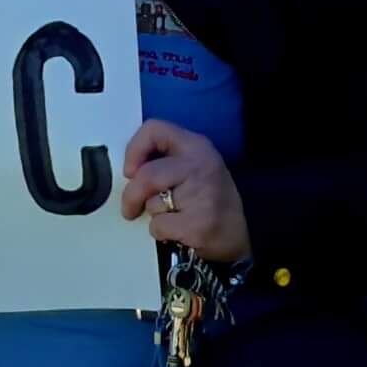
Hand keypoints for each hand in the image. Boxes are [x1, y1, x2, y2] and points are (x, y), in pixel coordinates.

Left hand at [118, 120, 251, 266]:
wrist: (237, 238)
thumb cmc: (209, 201)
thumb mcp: (195, 167)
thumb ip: (165, 160)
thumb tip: (130, 171)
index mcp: (197, 146)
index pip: (154, 129)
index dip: (134, 149)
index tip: (131, 171)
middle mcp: (201, 165)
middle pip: (146, 175)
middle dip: (131, 196)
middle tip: (129, 209)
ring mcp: (202, 196)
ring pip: (152, 203)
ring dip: (153, 215)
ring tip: (174, 216)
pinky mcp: (199, 225)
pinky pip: (158, 226)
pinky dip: (160, 233)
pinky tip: (177, 231)